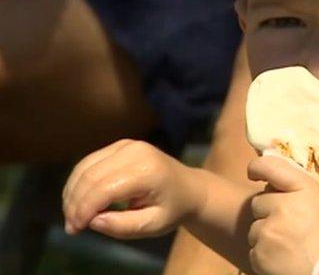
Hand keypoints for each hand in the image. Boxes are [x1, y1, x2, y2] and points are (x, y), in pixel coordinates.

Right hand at [62, 139, 203, 238]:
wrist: (189, 188)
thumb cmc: (173, 209)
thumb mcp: (153, 225)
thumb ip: (124, 226)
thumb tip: (93, 221)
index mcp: (147, 171)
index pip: (104, 188)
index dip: (84, 209)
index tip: (76, 229)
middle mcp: (135, 152)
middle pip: (90, 176)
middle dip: (75, 203)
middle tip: (72, 227)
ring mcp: (127, 145)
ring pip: (85, 167)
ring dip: (72, 192)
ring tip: (73, 217)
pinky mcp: (121, 145)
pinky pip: (90, 162)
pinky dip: (79, 182)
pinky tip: (79, 201)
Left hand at [246, 155, 318, 274]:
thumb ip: (302, 192)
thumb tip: (277, 184)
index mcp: (305, 190)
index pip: (271, 166)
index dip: (258, 168)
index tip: (254, 173)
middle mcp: (284, 206)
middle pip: (259, 201)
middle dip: (268, 213)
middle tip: (288, 228)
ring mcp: (270, 231)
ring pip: (255, 228)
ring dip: (266, 236)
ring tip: (289, 248)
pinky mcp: (260, 254)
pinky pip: (254, 250)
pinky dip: (265, 257)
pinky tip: (284, 261)